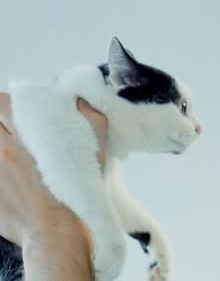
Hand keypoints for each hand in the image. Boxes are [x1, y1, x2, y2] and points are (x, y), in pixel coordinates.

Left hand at [0, 93, 106, 246]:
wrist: (55, 233)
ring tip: (11, 156)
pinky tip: (9, 179)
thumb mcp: (94, 154)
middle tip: (11, 132)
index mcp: (24, 139)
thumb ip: (93, 122)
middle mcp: (2, 152)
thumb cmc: (75, 195)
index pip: (1, 104)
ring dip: (0, 146)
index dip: (8, 105)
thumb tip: (83, 103)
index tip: (16, 112)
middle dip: (1, 124)